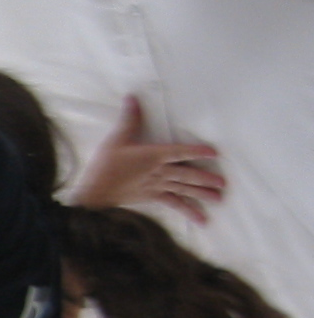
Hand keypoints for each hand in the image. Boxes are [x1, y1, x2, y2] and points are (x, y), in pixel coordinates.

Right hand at [69, 96, 223, 223]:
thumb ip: (129, 119)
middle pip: (187, 174)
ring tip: (219, 199)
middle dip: (205, 178)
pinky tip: (201, 220)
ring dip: (202, 194)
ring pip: (184, 189)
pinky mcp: (152, 198)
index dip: (197, 151)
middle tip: (223, 184)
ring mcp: (157, 186)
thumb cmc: (104, 166)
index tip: (214, 153)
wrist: (94, 193)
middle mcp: (159, 172)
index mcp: (153, 155)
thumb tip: (132, 97)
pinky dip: (188, 212)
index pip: (179, 152)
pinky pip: (174, 205)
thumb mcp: (116, 139)